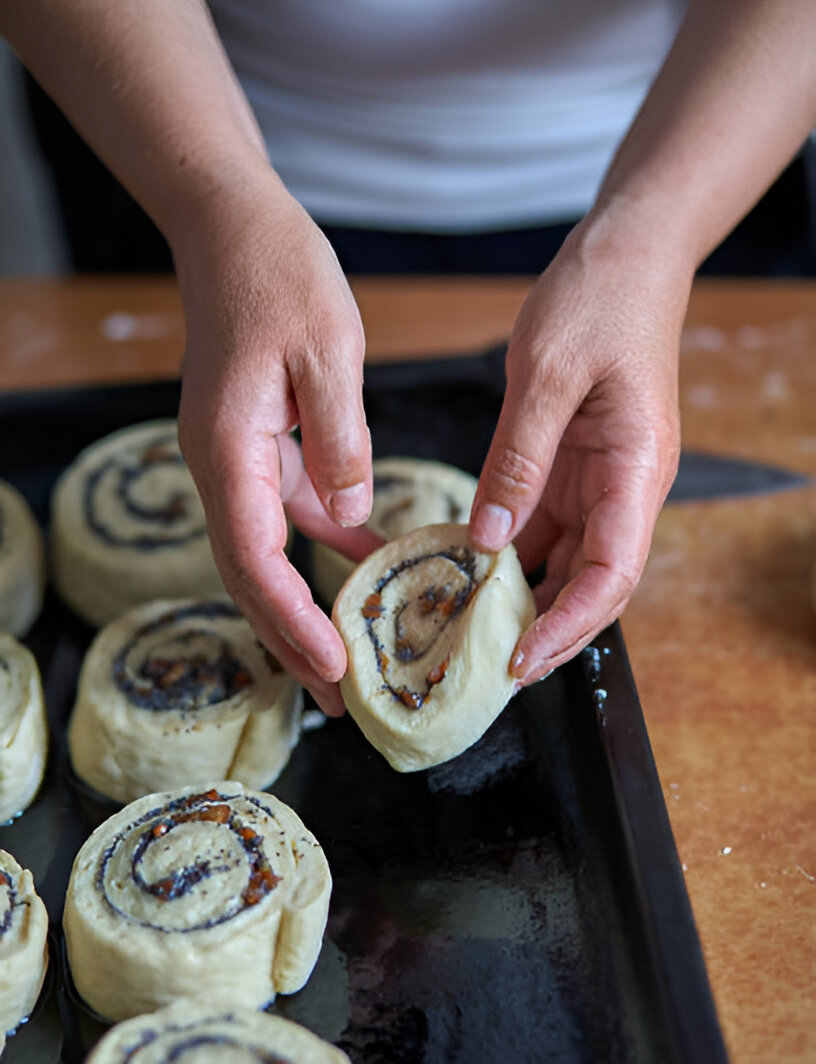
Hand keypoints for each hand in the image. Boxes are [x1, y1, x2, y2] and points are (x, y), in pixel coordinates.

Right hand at [174, 170, 374, 714]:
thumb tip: (351, 521)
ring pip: (265, 554)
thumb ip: (341, 442)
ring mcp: (237, 460)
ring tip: (347, 660)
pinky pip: (288, 514)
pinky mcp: (259, 448)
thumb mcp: (328, 354)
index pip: (253, 559)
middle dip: (290, 639)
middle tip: (337, 698)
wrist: (234, 230)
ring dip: (303, 606)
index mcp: (229, 450)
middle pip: (250, 574)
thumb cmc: (280, 277)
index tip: (330, 668)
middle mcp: (222, 467)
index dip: (290, 619)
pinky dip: (323, 548)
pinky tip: (365, 568)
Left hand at [469, 218, 690, 683]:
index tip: (523, 654)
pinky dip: (511, 555)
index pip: (613, 572)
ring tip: (475, 632)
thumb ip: (517, 460)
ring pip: (568, 562)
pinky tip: (470, 573)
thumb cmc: (599, 300)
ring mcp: (600, 480)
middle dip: (550, 630)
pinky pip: (544, 526)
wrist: (625, 255)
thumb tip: (489, 538)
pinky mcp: (573, 467)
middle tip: (493, 667)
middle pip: (594, 583)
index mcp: (637, 469)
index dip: (570, 622)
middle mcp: (625, 487)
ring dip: (528, 599)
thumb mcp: (547, 375)